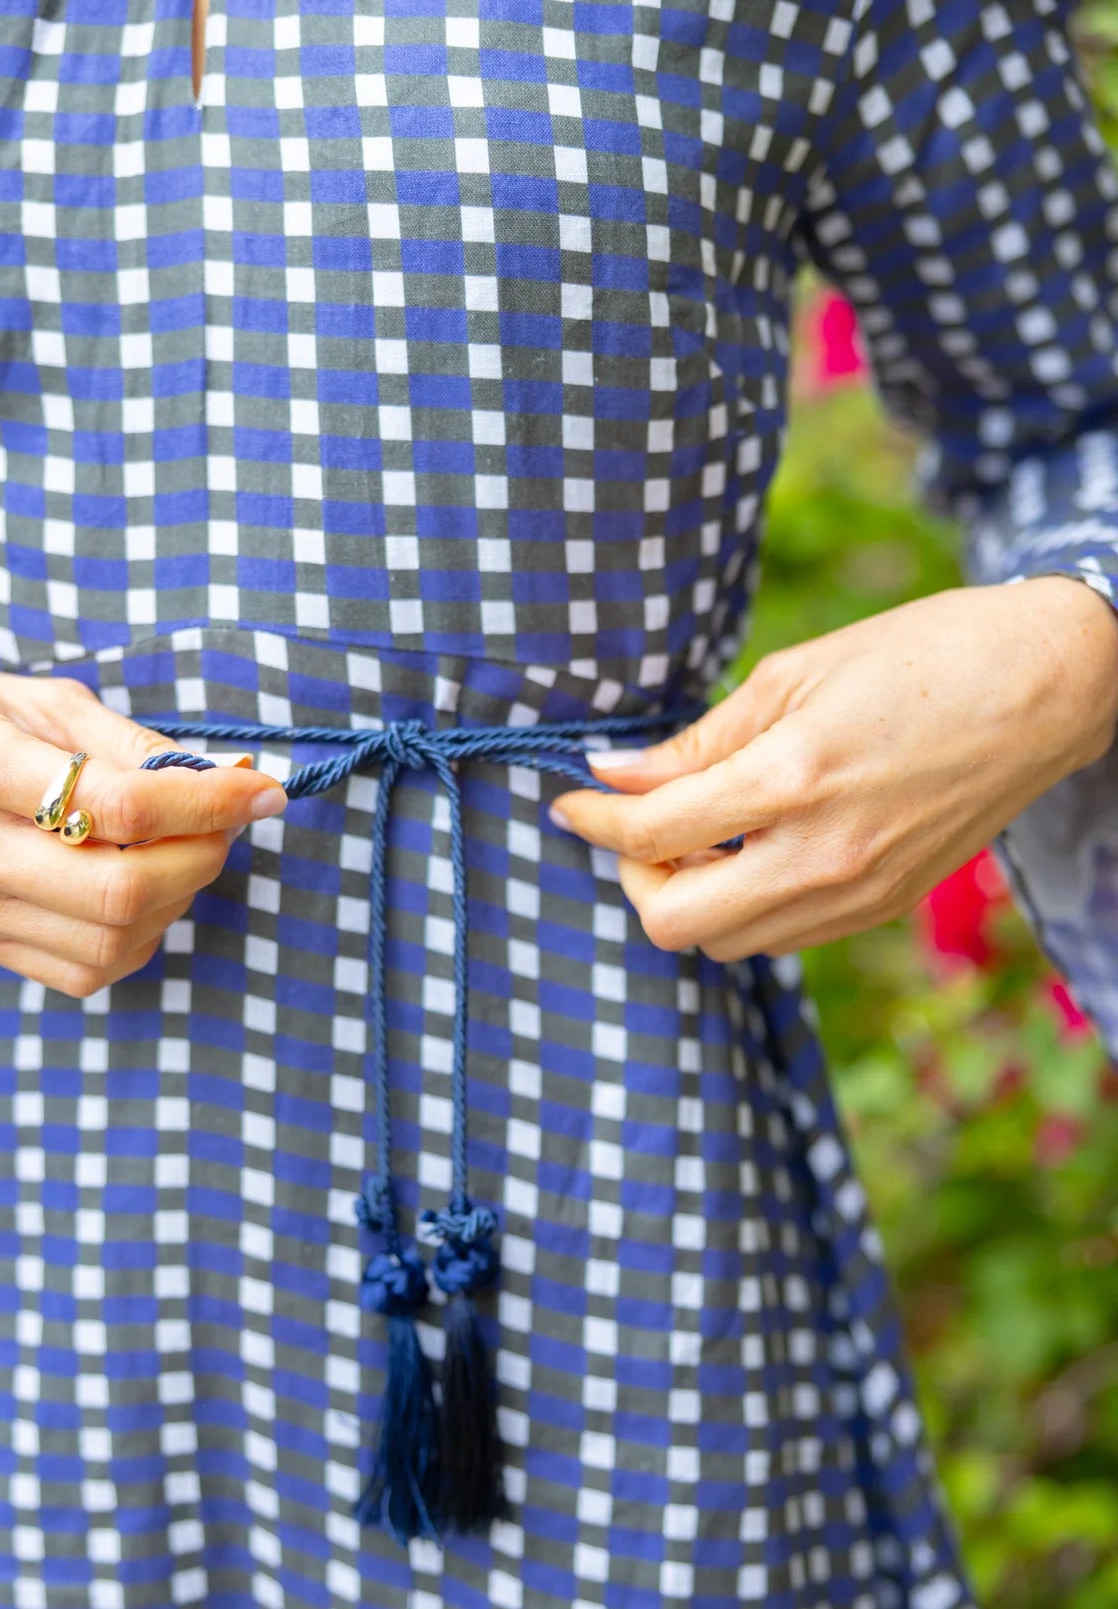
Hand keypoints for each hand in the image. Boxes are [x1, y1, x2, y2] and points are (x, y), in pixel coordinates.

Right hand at [0, 667, 286, 995]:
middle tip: (226, 823)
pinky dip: (142, 936)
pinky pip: (88, 970)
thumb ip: (133, 745)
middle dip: (202, 858)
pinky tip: (144, 889)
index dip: (208, 803)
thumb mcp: (40, 702)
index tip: (260, 790)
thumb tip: (228, 782)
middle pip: (120, 890)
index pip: (118, 805)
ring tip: (182, 848)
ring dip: (178, 898)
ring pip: (111, 941)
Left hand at [551, 579, 1117, 960]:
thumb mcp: (795, 675)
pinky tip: (753, 852)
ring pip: (727, 943)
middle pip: (674, 923)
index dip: (593, 820)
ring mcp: (859, 893)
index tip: (571, 802)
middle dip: (635, 879)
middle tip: (638, 829)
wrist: (1046, 688)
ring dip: (690, 899)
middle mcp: (823, 854)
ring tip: (699, 838)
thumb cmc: (920, 656)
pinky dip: (745, 908)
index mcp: (793, 778)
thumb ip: (699, 741)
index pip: (652, 834)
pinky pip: (782, 938)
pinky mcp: (884, 908)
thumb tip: (614, 775)